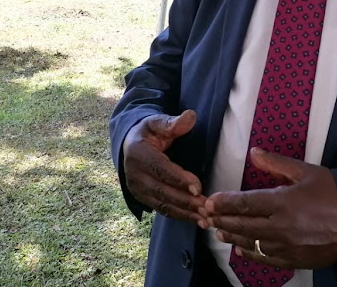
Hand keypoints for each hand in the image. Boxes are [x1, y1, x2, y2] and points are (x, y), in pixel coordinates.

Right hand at [122, 109, 207, 225]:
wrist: (129, 145)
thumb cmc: (149, 132)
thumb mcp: (158, 122)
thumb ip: (173, 122)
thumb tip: (191, 116)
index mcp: (138, 154)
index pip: (160, 169)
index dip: (178, 179)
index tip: (198, 187)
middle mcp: (135, 175)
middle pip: (162, 191)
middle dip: (185, 201)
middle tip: (207, 207)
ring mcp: (138, 190)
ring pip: (163, 204)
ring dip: (185, 213)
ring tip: (206, 219)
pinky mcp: (144, 199)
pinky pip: (163, 209)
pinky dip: (180, 216)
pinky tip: (197, 220)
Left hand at [205, 148, 336, 269]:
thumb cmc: (334, 193)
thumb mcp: (307, 171)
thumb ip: (277, 163)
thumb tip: (254, 153)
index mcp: (283, 203)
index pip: (245, 203)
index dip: (225, 203)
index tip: (210, 201)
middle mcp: (280, 227)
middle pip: (242, 225)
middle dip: (222, 220)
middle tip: (205, 216)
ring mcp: (285, 247)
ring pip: (250, 243)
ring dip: (232, 236)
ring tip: (219, 230)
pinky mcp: (292, 260)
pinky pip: (264, 258)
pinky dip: (250, 252)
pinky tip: (241, 248)